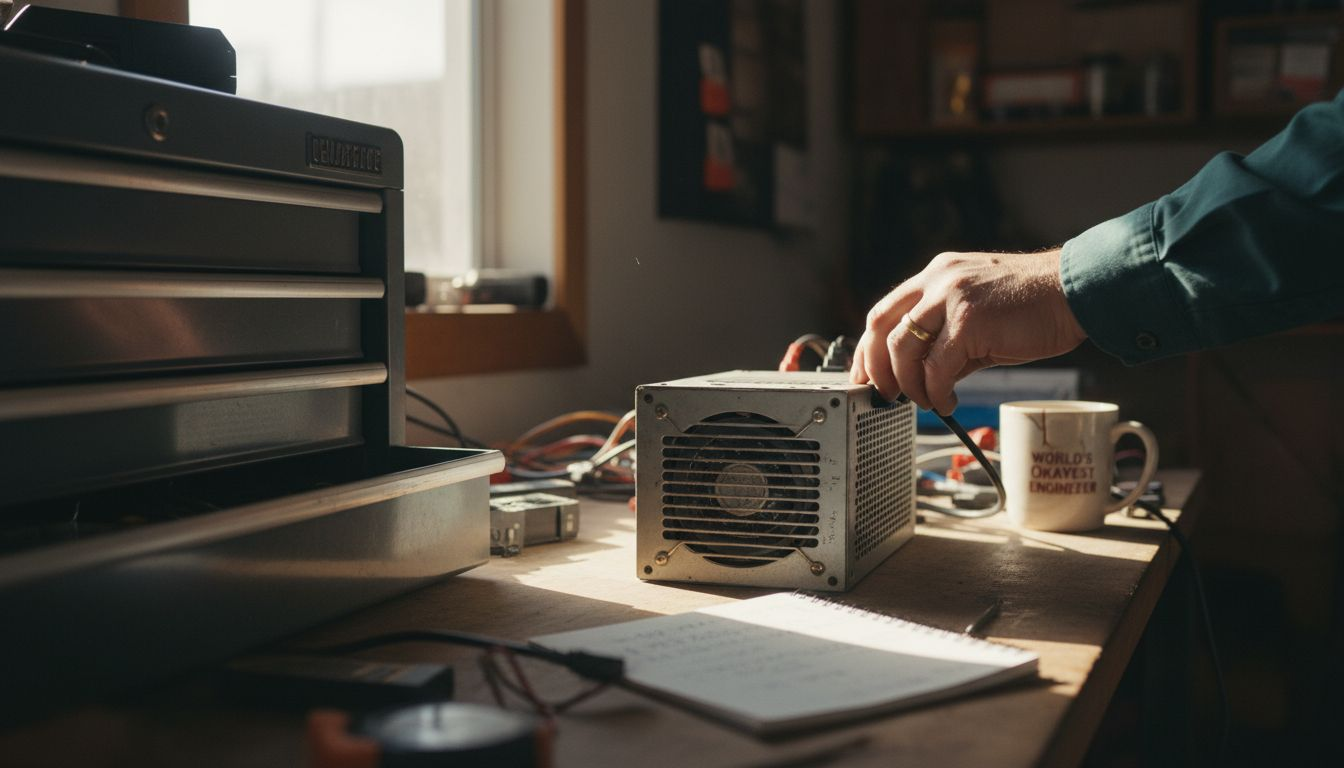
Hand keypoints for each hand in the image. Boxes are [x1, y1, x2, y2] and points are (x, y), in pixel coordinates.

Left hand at [851, 249, 1085, 414]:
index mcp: (935, 276)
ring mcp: (951, 296)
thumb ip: (945, 341)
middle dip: (876, 368)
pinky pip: (937, 367)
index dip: (867, 349)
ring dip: (908, 384)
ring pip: (903, 349)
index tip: (864, 377)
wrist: (1075, 292)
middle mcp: (937, 280)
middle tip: (885, 395)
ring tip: (925, 400)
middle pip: (880, 327)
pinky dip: (936, 391)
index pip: (883, 313)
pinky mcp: (969, 319)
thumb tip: (922, 380)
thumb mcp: (977, 317)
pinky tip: (947, 401)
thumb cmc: (1032, 306)